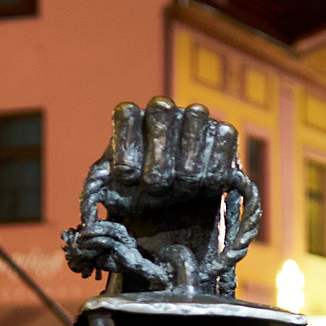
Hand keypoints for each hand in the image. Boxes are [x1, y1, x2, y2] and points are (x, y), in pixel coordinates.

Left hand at [99, 97, 238, 219]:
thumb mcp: (113, 195)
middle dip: (159, 160)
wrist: (174, 215)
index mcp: (129, 118)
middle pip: (160, 111)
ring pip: (196, 117)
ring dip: (188, 165)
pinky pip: (225, 135)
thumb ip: (100, 185)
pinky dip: (215, 167)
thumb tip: (107, 181)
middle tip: (156, 189)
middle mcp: (161, 109)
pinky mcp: (222, 132)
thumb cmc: (138, 200)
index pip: (126, 113)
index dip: (129, 150)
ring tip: (181, 191)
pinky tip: (204, 188)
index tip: (128, 181)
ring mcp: (193, 116)